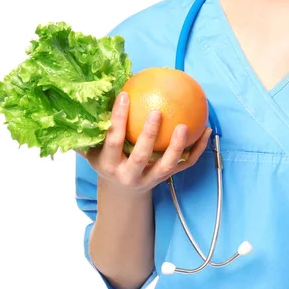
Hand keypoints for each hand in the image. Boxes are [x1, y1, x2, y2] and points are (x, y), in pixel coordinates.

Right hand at [78, 91, 211, 193]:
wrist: (123, 193)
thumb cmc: (107, 163)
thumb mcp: (91, 152)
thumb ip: (87, 132)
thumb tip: (82, 101)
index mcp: (109, 164)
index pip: (113, 140)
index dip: (118, 118)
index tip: (125, 95)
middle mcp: (130, 174)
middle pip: (142, 156)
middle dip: (149, 135)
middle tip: (157, 111)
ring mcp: (151, 178)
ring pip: (168, 164)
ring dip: (178, 146)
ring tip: (185, 125)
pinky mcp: (167, 178)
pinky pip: (186, 164)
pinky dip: (198, 149)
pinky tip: (207, 131)